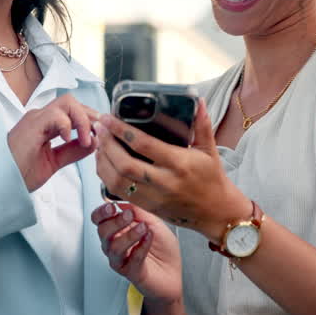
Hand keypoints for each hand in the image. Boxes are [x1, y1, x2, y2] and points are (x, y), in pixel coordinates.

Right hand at [7, 93, 98, 191]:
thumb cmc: (19, 174)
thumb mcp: (53, 162)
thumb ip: (72, 151)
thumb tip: (93, 142)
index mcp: (45, 124)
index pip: (72, 111)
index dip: (89, 119)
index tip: (100, 134)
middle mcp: (41, 117)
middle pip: (72, 102)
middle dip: (90, 116)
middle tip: (98, 134)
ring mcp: (35, 119)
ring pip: (67, 102)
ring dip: (82, 120)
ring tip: (85, 139)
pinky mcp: (32, 125)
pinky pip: (55, 114)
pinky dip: (67, 124)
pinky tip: (67, 139)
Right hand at [91, 201, 182, 303]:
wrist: (174, 273)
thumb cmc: (163, 250)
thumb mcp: (154, 223)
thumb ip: (140, 211)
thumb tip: (125, 200)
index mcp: (118, 230)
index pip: (99, 220)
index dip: (101, 212)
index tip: (112, 206)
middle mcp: (115, 245)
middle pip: (102, 232)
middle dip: (115, 222)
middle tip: (129, 215)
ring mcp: (121, 259)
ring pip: (113, 247)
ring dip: (128, 235)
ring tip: (143, 228)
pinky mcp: (131, 272)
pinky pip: (132, 259)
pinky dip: (141, 247)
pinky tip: (149, 238)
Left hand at [94, 100, 250, 242]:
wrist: (216, 213)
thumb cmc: (212, 178)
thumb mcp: (210, 150)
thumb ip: (202, 125)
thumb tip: (199, 101)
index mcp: (179, 164)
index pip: (144, 145)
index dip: (122, 130)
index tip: (109, 118)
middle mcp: (164, 182)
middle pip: (125, 164)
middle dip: (107, 144)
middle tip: (99, 128)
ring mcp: (154, 197)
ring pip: (118, 181)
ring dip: (103, 161)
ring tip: (99, 143)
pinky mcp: (147, 207)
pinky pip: (119, 193)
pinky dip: (106, 176)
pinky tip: (104, 162)